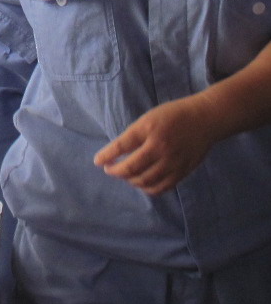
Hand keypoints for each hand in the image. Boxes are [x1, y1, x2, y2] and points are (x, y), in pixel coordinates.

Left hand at [94, 96, 216, 195]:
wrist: (204, 119)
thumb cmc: (172, 115)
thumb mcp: (149, 118)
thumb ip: (135, 135)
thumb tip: (118, 153)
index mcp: (147, 129)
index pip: (121, 146)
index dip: (106, 156)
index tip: (97, 162)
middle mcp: (159, 147)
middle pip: (131, 168)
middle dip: (116, 172)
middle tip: (110, 170)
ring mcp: (172, 161)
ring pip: (145, 181)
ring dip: (131, 181)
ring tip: (125, 176)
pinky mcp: (183, 171)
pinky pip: (162, 187)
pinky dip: (149, 188)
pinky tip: (142, 183)